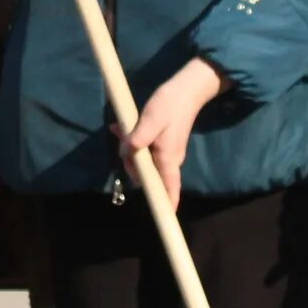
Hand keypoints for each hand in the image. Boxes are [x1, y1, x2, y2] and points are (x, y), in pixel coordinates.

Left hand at [120, 56, 224, 207]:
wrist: (187, 89)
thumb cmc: (170, 105)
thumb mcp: (150, 120)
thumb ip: (137, 139)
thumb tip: (127, 152)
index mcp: (168, 159)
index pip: (170, 189)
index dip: (166, 205)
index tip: (164, 218)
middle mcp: (169, 160)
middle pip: (148, 175)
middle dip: (130, 163)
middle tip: (121, 140)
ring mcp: (166, 152)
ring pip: (144, 161)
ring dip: (130, 149)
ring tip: (120, 130)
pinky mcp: (163, 143)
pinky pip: (145, 150)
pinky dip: (134, 142)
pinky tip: (123, 128)